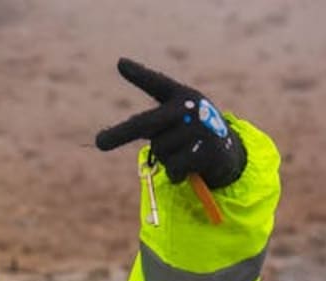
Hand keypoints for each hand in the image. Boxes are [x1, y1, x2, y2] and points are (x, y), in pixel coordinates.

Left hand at [94, 58, 245, 189]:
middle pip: (145, 123)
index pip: (157, 83)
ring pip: (159, 149)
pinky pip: (173, 167)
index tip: (120, 63)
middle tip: (100, 143)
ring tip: (183, 151)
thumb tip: (102, 141)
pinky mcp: (207, 150)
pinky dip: (175, 173)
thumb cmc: (188, 133)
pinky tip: (188, 167)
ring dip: (165, 158)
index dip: (140, 74)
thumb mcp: (173, 122)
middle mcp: (191, 107)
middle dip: (120, 134)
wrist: (225, 152)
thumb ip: (148, 125)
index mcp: (182, 96)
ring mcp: (201, 128)